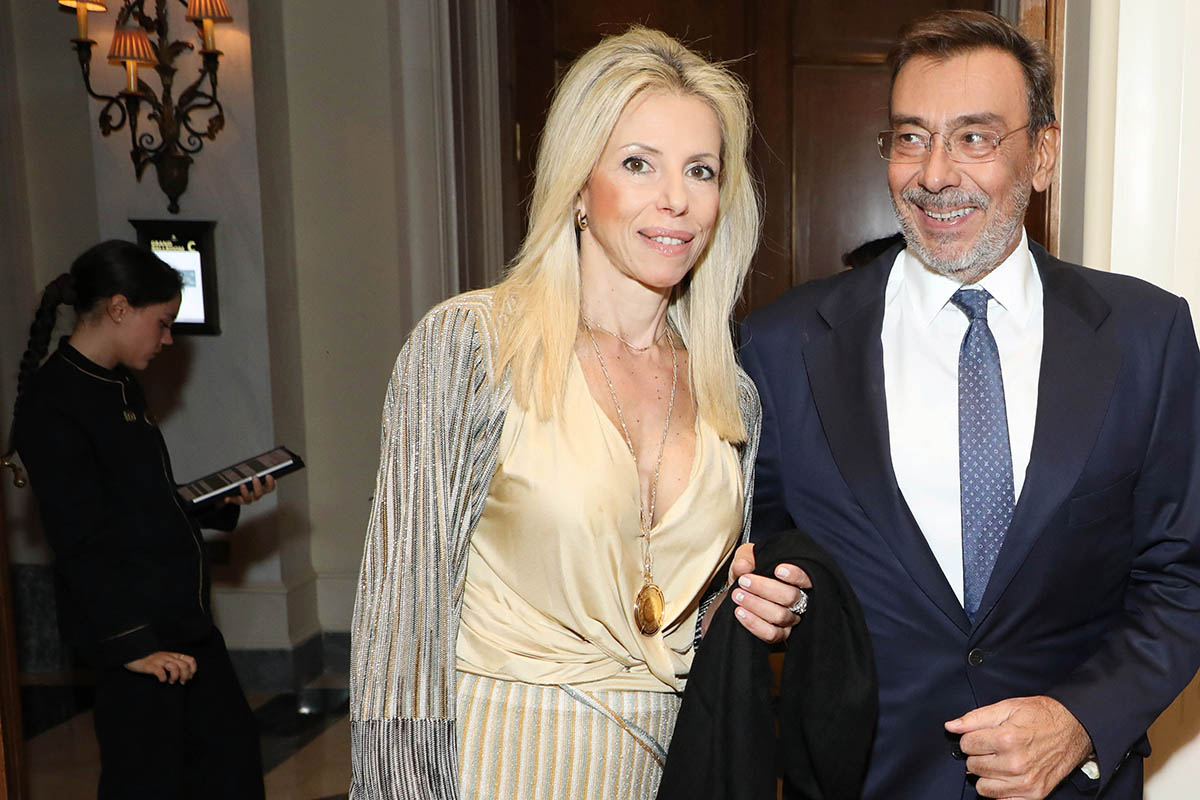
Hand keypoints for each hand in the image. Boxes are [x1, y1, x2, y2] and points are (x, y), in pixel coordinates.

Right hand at [124, 650, 197, 683]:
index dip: (192, 670)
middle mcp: (168, 657)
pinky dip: (163, 678)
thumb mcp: (167, 660)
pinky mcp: (150, 666)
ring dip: (175, 677)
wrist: (135, 655)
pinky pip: (160, 672)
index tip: (189, 677)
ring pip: (175, 667)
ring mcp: (159, 661)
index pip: (190, 660)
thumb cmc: (152, 660)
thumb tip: (187, 676)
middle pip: (184, 665)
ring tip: (171, 681)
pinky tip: (162, 681)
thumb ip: (176, 665)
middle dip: (185, 676)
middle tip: (180, 682)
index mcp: (174, 656)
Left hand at [224, 474, 275, 504]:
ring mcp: (248, 499)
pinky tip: (227, 497)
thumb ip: (256, 469)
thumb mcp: (253, 473)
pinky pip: (235, 501)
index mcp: (263, 488)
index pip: (270, 488)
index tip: (268, 475)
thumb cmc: (249, 479)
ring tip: (242, 485)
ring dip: (245, 492)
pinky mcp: (239, 500)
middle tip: (255, 477)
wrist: (239, 491)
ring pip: (249, 499)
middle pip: (260, 493)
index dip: (271, 483)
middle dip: (257, 486)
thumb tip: (259, 459)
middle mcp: (257, 495)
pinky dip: (231, 499)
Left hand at [724, 542, 811, 643]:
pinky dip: (754, 623)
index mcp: (796, 580)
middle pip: (791, 597)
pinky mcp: (780, 634)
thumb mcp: (746, 558)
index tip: (778, 570)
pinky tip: (740, 612)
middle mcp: (799, 601)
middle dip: (765, 588)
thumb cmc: (749, 572)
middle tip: (744, 581)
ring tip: (737, 595)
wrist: (739, 592)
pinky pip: (771, 633)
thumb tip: (743, 566)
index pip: (806, 579)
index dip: (796, 576)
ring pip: (780, 616)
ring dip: (756, 605)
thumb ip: (745, 558)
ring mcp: (790, 619)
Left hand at [946, 695, 1092, 798]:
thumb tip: (951, 726)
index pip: (966, 745)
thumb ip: (975, 718)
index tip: (981, 735)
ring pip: (982, 787)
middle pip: (973, 766)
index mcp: (1007, 738)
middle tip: (992, 747)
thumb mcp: (1007, 707)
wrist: (1074, 728)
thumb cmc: (1041, 716)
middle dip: (978, 755)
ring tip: (999, 761)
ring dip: (986, 774)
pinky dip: (999, 789)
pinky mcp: (1034, 794)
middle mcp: (1016, 763)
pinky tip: (1006, 775)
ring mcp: (1026, 782)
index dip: (970, 738)